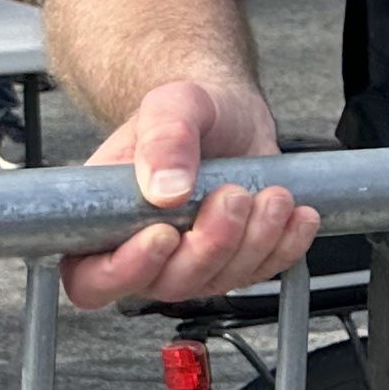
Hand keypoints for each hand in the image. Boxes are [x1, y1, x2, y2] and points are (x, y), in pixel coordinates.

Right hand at [60, 77, 314, 311]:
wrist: (228, 113)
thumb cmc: (186, 112)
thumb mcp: (172, 104)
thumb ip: (164, 138)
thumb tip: (165, 191)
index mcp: (104, 222)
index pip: (91, 278)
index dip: (124, 270)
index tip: (164, 233)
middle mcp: (145, 253)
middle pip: (167, 285)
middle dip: (208, 246)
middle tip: (233, 195)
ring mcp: (192, 263)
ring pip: (218, 282)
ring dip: (253, 242)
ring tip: (272, 195)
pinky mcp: (235, 262)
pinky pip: (261, 272)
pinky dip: (285, 246)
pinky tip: (298, 213)